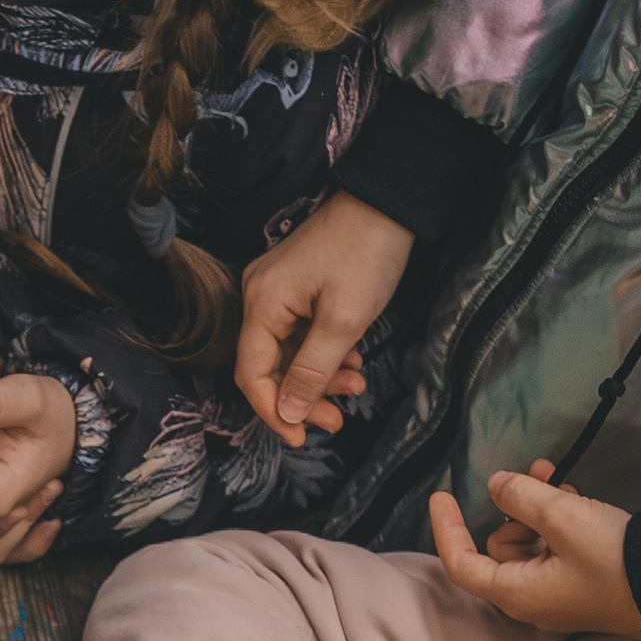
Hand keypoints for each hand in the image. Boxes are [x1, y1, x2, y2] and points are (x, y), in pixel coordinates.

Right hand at [235, 193, 413, 446]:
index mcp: (262, 304)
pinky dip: (324, 353)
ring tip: (358, 384)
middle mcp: (259, 297)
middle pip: (269, 366)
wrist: (389, 200)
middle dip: (304, 397)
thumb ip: (313, 370)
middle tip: (339, 419)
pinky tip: (354, 358)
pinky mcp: (297, 287)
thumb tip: (289, 413)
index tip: (302, 439)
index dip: (273, 412)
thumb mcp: (344, 319)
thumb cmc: (367, 252)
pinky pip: (301, 333)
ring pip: (289, 352)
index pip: (251, 374)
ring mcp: (277, 291)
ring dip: (320, 376)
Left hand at [429, 461, 640, 640]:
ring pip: (530, 544)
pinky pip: (555, 550)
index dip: (446, 528)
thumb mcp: (563, 517)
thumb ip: (521, 497)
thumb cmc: (614, 557)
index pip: (461, 564)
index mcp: (516, 593)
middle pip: (500, 548)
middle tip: (540, 477)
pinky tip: (576, 497)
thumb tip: (495, 486)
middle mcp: (530, 601)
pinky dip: (560, 523)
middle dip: (517, 510)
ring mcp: (557, 596)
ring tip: (564, 484)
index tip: (442, 494)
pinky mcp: (580, 586)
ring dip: (541, 510)